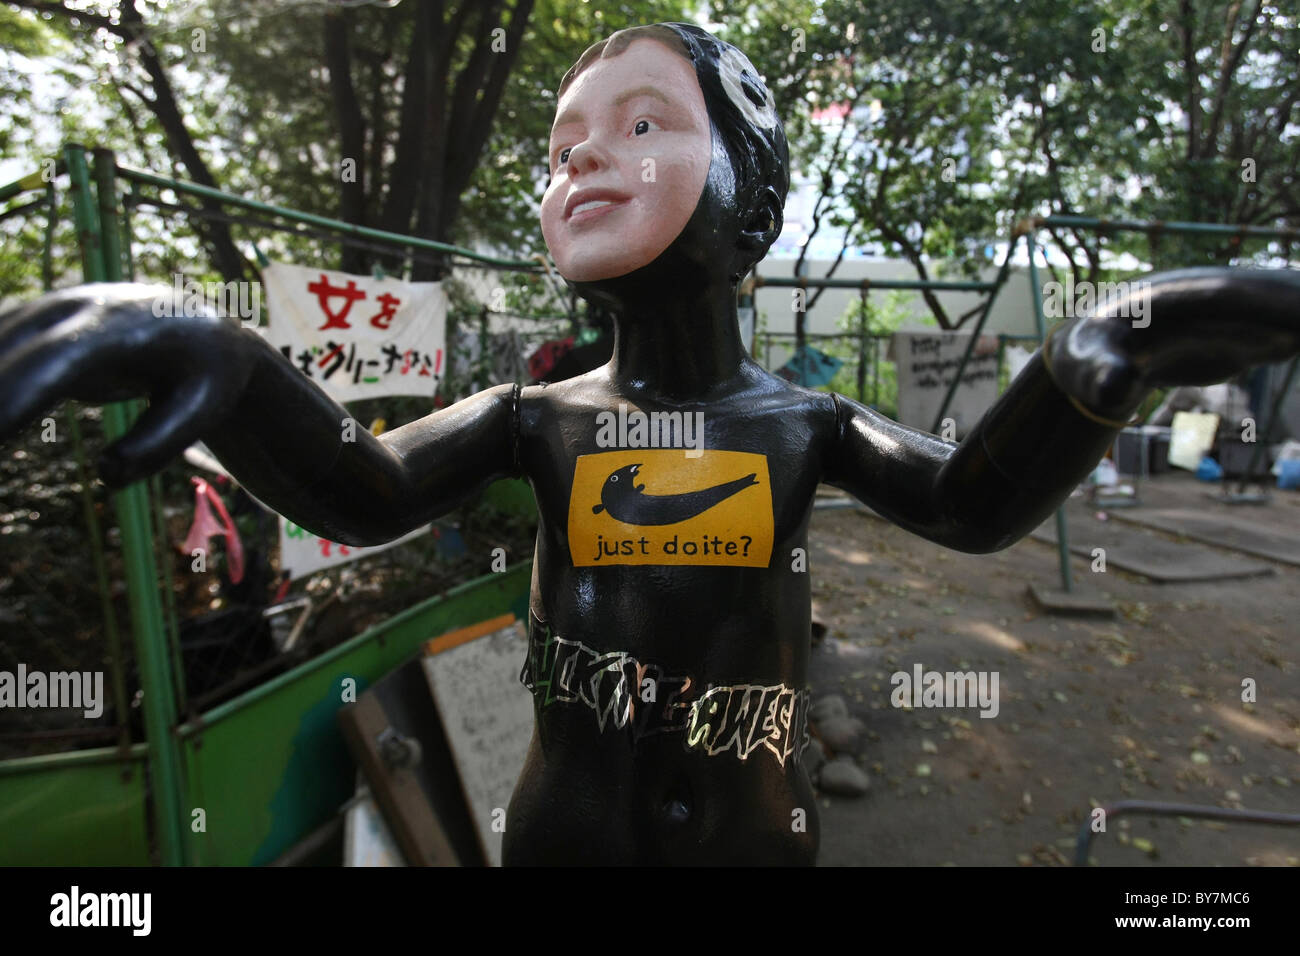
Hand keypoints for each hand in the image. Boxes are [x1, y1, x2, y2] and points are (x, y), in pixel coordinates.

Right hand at [0, 282, 261, 486]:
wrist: (202, 327)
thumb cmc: (206, 373)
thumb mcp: (203, 408)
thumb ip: (160, 443)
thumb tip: (108, 476)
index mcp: (120, 328)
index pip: (56, 361)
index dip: (16, 393)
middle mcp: (73, 310)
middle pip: (8, 353)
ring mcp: (46, 312)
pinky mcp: (30, 325)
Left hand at [1047, 267, 1299, 419]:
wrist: (1097, 356)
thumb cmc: (1089, 356)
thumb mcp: (1089, 366)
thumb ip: (1102, 375)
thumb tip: (1114, 388)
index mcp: (1186, 298)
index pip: (1240, 296)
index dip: (1274, 304)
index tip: (1297, 320)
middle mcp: (1222, 299)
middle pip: (1281, 297)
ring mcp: (1239, 317)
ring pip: (1291, 313)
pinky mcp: (1247, 338)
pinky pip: (1291, 334)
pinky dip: (1299, 338)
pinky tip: (1299, 349)